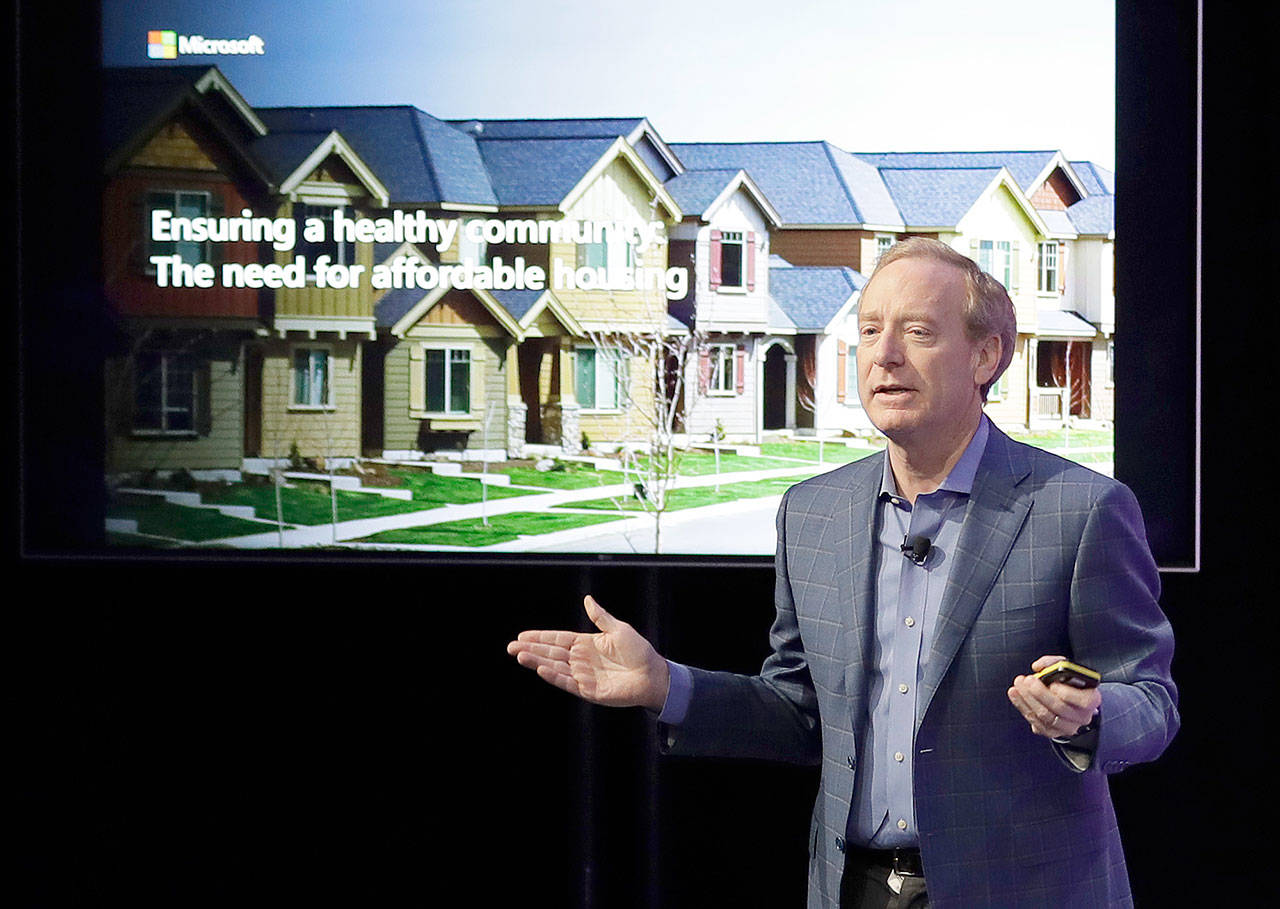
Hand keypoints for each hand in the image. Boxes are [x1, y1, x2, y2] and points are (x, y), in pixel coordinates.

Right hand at [507, 596, 670, 711]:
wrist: (652, 675)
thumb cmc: (639, 651)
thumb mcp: (618, 629)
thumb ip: (600, 617)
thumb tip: (587, 599)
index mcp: (586, 644)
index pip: (557, 640)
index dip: (540, 637)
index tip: (522, 636)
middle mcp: (581, 660)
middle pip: (551, 654)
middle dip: (531, 650)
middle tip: (510, 647)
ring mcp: (583, 676)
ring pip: (554, 668)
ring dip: (537, 662)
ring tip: (519, 656)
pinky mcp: (588, 690)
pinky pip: (566, 682)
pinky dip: (553, 676)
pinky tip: (541, 669)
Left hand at [1008, 654, 1101, 738]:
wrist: (1071, 700)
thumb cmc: (1069, 681)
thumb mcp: (1067, 667)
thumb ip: (1054, 662)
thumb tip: (1038, 666)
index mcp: (1092, 699)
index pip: (1083, 701)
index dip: (1067, 693)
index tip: (1052, 684)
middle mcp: (1082, 717)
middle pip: (1059, 708)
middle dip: (1040, 693)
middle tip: (1027, 680)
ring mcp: (1068, 727)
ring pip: (1045, 716)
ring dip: (1028, 700)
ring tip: (1018, 685)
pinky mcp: (1053, 732)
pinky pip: (1036, 723)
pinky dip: (1023, 707)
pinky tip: (1015, 694)